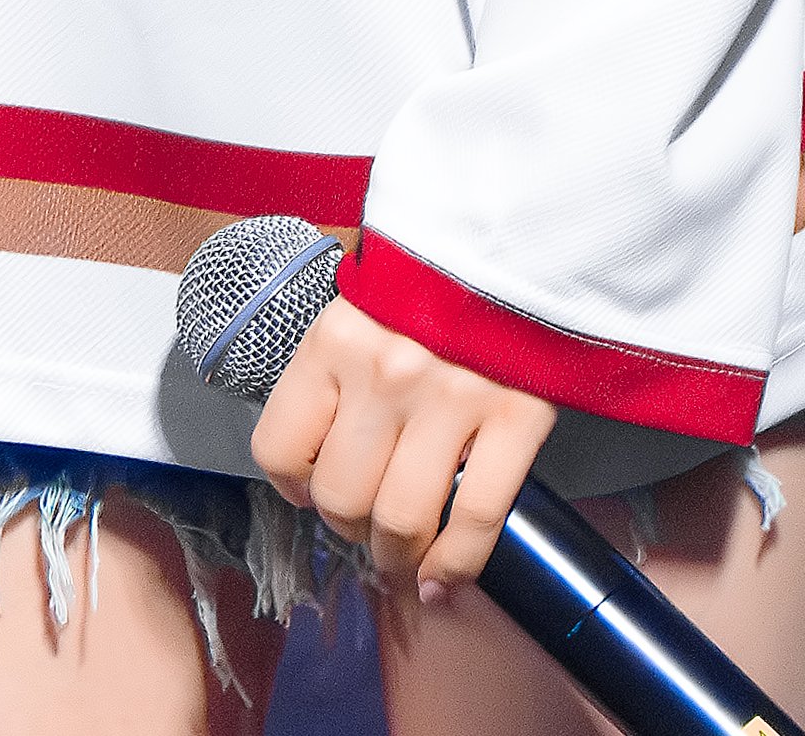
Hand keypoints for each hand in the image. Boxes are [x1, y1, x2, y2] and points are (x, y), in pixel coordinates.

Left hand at [251, 291, 557, 601]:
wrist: (524, 230)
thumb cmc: (434, 274)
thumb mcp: (365, 299)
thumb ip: (336, 366)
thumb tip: (313, 456)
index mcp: (337, 337)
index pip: (280, 447)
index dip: (294, 483)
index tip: (311, 486)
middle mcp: (386, 371)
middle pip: (341, 498)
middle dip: (350, 526)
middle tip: (366, 521)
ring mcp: (453, 398)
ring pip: (401, 520)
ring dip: (398, 555)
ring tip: (404, 552)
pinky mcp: (516, 418)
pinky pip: (476, 521)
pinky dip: (457, 564)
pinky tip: (445, 574)